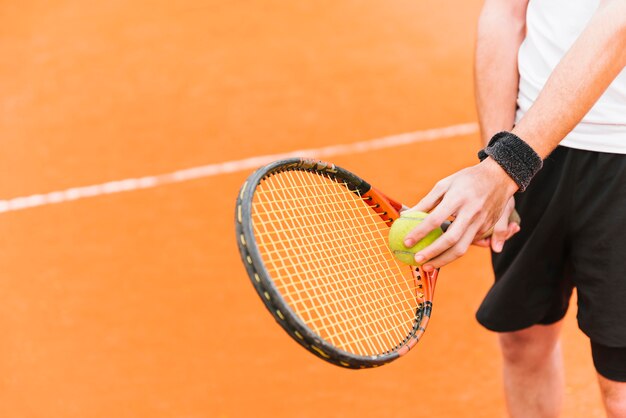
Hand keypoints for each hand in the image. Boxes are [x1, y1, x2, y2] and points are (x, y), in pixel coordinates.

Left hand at [404, 157, 518, 271]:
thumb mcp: (445, 184)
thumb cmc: (467, 179)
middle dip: (432, 252)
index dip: (420, 232)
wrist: (500, 177)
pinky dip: (454, 253)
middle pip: (451, 239)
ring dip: (443, 260)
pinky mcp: (486, 229)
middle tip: (417, 260)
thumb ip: (426, 202)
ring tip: (427, 266)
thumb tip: (406, 215)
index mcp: (458, 198)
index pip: (435, 219)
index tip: (406, 242)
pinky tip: (441, 257)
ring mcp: (481, 222)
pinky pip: (468, 244)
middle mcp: (471, 212)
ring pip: (461, 248)